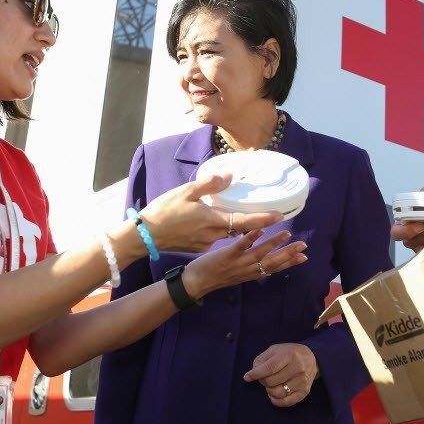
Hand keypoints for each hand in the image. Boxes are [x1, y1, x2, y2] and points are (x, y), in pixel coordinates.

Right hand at [140, 174, 282, 251]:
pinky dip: (219, 229)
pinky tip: (212, 221)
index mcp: (211, 220)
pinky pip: (215, 237)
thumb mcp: (185, 192)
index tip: (278, 216)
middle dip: (254, 223)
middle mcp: (212, 235)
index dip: (262, 219)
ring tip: (240, 214)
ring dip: (236, 225)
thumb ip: (209, 184)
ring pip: (227, 232)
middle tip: (268, 215)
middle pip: (238, 228)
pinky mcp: (199, 247)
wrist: (145, 236)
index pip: (243, 221)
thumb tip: (230, 176)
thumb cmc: (163, 212)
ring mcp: (206, 243)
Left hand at [181, 229, 306, 298]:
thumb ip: (252, 267)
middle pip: (272, 263)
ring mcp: (237, 263)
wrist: (195, 283)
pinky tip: (259, 230)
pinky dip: (251, 239)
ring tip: (287, 233)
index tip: (304, 256)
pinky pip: (240, 247)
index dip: (290, 263)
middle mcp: (247, 270)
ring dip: (274, 244)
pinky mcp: (226, 257)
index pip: (274, 268)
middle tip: (303, 246)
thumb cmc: (215, 276)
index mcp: (251, 273)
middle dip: (288, 254)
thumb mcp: (238, 275)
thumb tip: (265, 262)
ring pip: (259, 254)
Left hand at [242, 343, 318, 406]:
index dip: (256, 374)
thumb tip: (253, 373)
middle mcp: (298, 368)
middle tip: (263, 377)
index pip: (270, 368)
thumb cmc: (289, 353)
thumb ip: (262, 359)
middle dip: (262, 381)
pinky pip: (285, 402)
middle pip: (272, 381)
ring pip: (277, 393)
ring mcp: (302, 381)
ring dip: (268, 390)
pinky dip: (275, 400)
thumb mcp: (275, 350)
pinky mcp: (304, 392)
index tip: (247, 377)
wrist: (312, 359)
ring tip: (270, 384)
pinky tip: (273, 393)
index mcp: (289, 355)